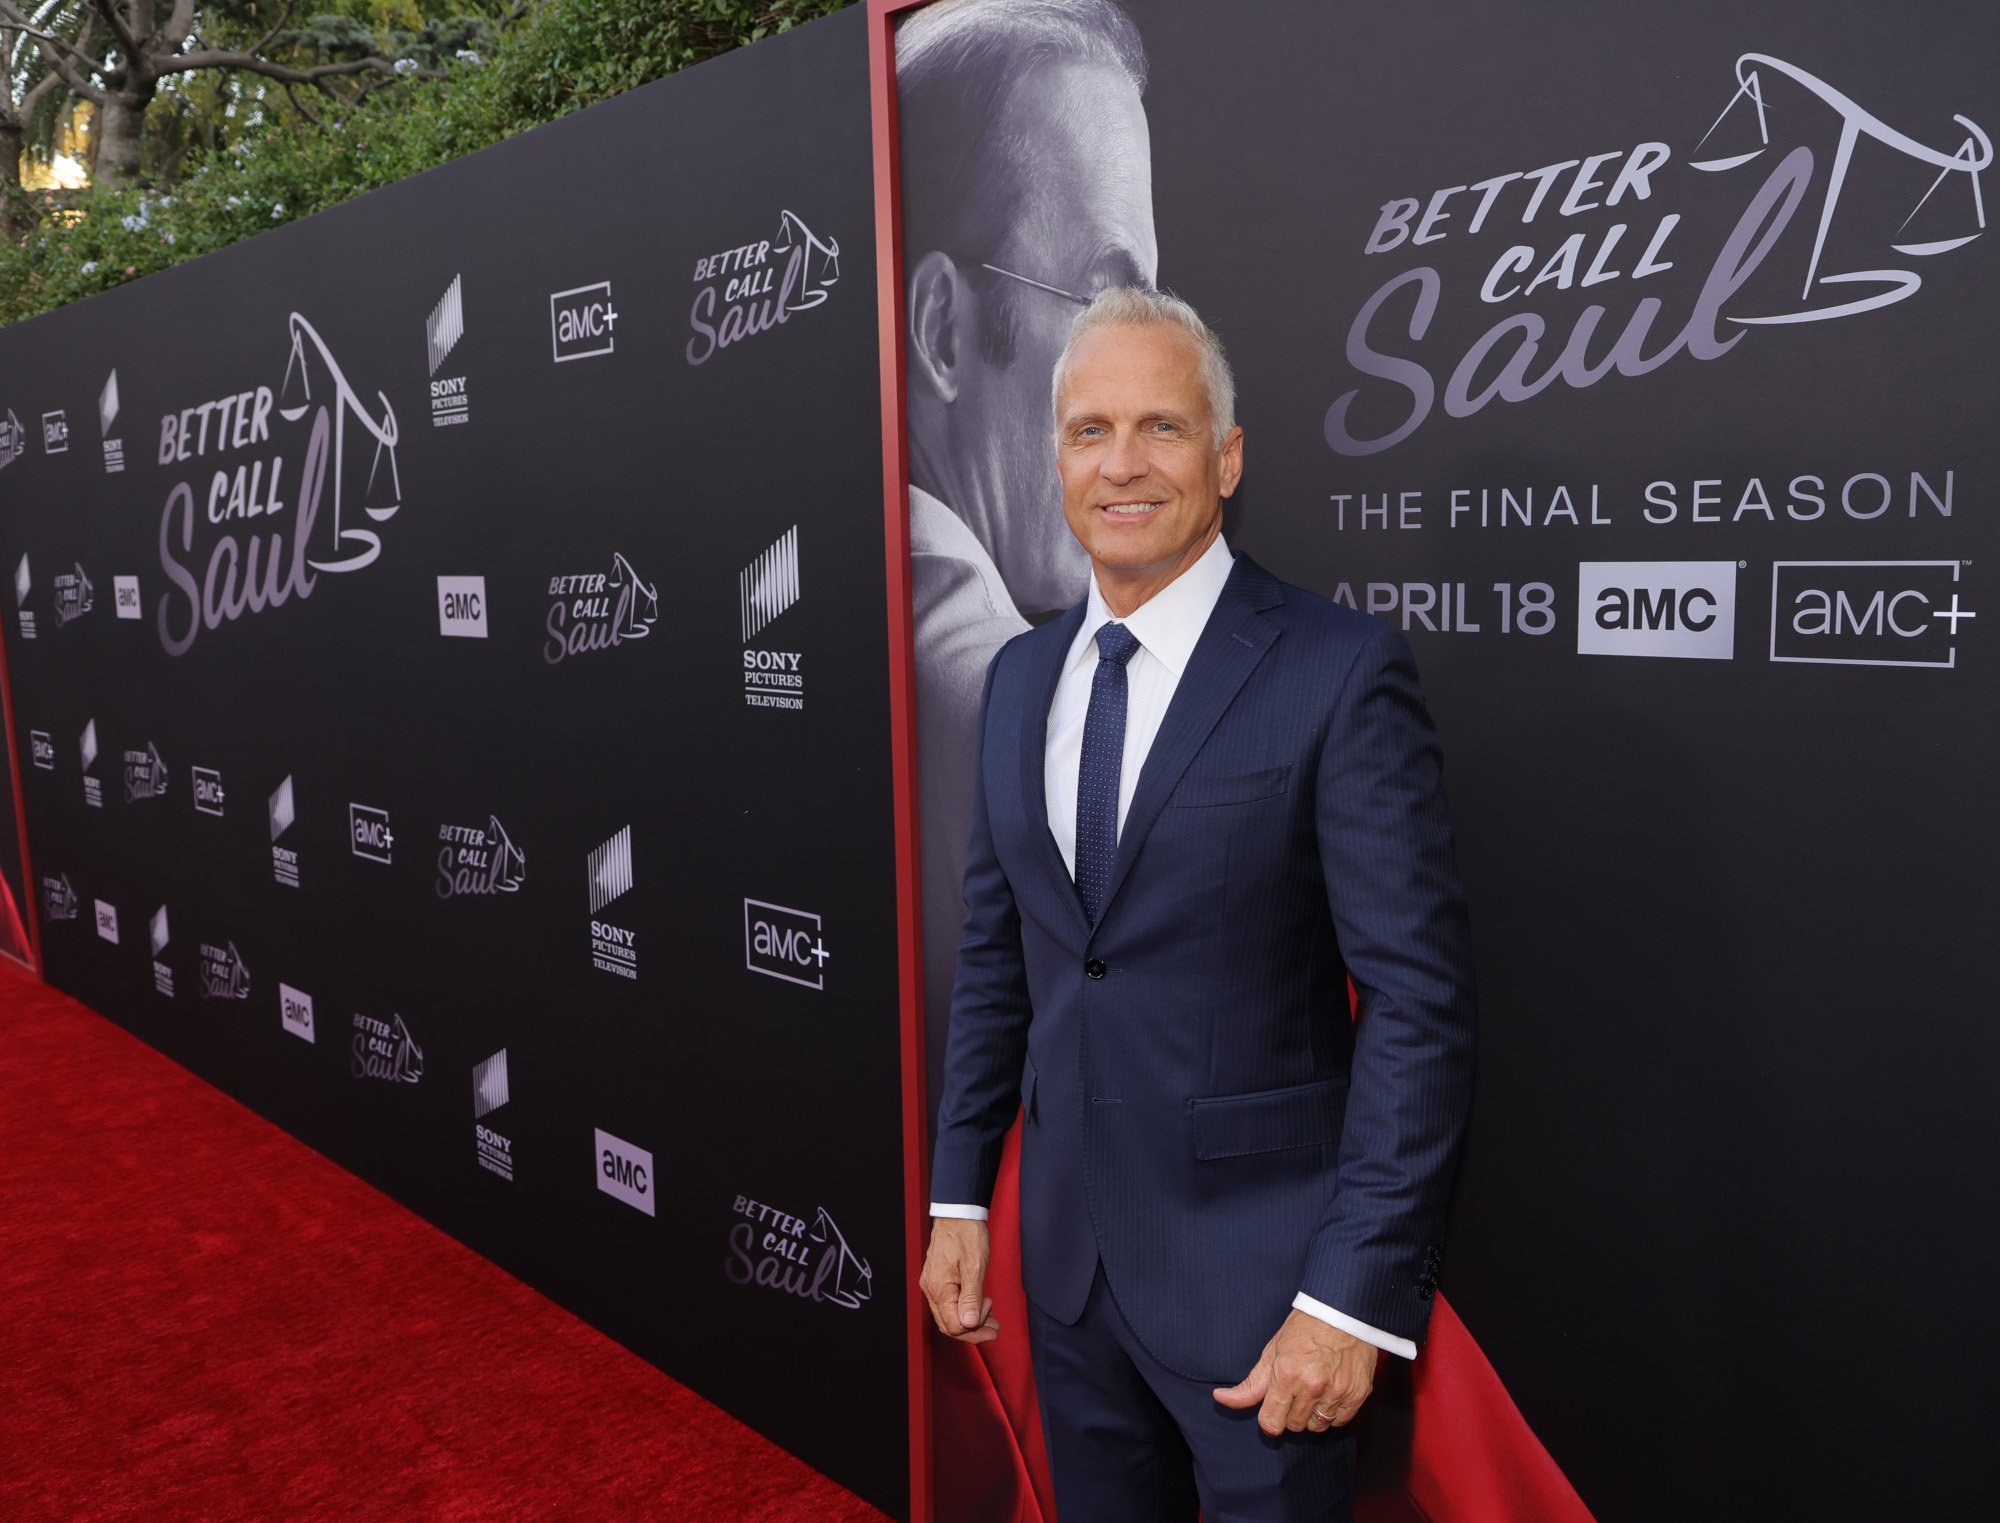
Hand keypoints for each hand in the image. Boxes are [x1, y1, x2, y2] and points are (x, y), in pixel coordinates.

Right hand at [919, 1217, 998, 1343]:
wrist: (958, 1213)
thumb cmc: (966, 1234)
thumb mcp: (975, 1266)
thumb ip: (971, 1297)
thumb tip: (969, 1323)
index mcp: (939, 1288)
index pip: (953, 1325)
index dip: (975, 1330)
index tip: (993, 1324)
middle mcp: (931, 1289)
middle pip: (949, 1325)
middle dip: (974, 1330)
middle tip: (995, 1328)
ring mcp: (932, 1284)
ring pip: (948, 1315)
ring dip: (971, 1321)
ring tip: (991, 1317)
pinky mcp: (937, 1279)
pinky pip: (948, 1304)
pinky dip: (964, 1309)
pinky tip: (979, 1305)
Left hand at [1212, 1309, 1379, 1434]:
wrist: (1342, 1311)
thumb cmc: (1304, 1329)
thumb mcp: (1272, 1352)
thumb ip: (1250, 1384)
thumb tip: (1220, 1398)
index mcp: (1286, 1374)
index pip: (1271, 1423)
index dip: (1269, 1419)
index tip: (1273, 1410)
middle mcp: (1312, 1386)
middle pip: (1294, 1426)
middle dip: (1291, 1413)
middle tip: (1296, 1389)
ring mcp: (1337, 1391)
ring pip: (1317, 1427)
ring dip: (1313, 1414)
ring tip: (1315, 1388)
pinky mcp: (1358, 1394)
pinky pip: (1339, 1421)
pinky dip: (1333, 1411)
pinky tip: (1331, 1390)